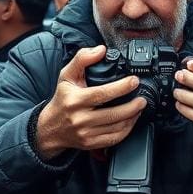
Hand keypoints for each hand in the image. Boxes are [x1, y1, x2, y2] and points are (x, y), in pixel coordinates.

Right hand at [35, 45, 146, 159]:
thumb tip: (100, 50)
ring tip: (139, 107)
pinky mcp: (91, 143)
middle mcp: (80, 118)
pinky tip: (131, 120)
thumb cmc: (62, 100)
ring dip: (133, 117)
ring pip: (116, 128)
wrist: (50, 128)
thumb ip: (82, 58)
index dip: (121, 87)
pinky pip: (114, 139)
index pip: (102, 94)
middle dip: (133, 106)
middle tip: (142, 98)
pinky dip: (127, 129)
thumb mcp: (66, 75)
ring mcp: (86, 133)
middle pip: (113, 114)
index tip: (134, 81)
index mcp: (75, 100)